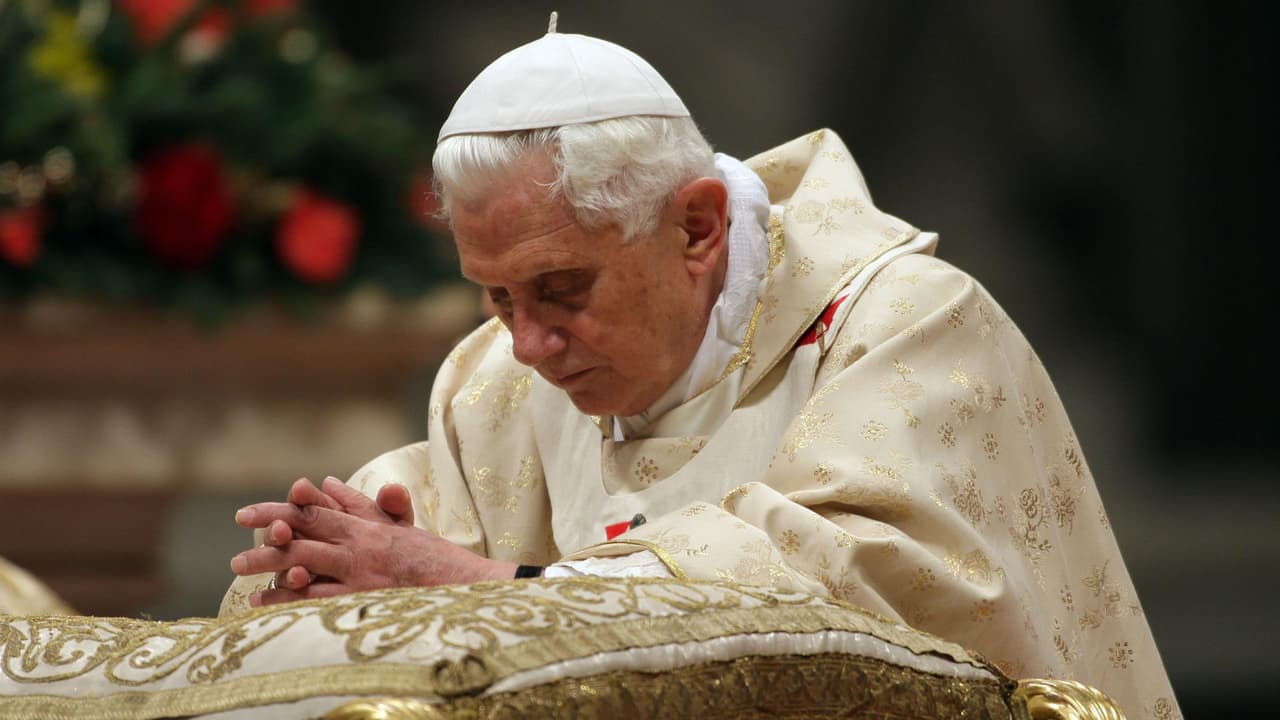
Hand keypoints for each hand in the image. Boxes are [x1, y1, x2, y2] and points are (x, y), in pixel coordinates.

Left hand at [231, 477, 515, 605]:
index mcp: (367, 524)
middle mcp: (360, 542)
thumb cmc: (430, 559)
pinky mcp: (364, 597)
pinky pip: (318, 597)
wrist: (463, 583)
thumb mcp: (398, 525)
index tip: (248, 513)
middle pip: (304, 530)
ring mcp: (361, 570)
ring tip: (240, 567)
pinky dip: (289, 597)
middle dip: (268, 531)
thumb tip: (327, 479)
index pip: (317, 509)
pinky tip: (266, 600)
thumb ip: (362, 503)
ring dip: (270, 563)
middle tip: (239, 534)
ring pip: (304, 561)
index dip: (281, 507)